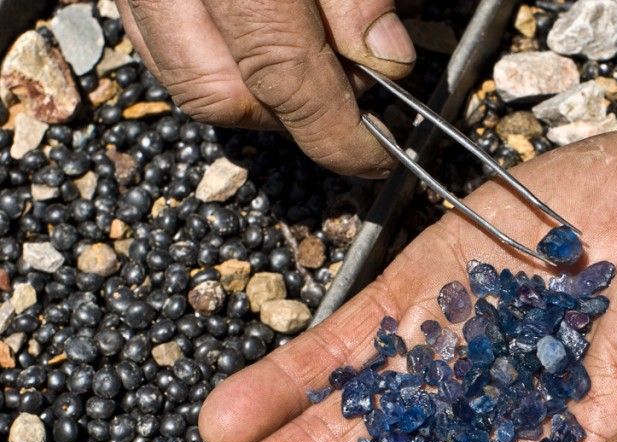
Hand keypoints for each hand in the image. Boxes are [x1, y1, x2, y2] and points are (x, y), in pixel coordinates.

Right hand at [114, 0, 415, 176]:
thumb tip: (386, 63)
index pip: (282, 71)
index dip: (336, 129)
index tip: (375, 156)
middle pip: (219, 92)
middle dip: (292, 117)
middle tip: (350, 98)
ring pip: (184, 76)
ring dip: (253, 95)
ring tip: (311, 70)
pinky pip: (161, 42)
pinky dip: (215, 60)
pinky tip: (261, 46)